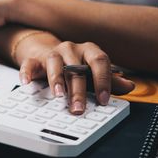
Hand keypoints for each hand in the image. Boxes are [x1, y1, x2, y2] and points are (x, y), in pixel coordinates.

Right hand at [13, 31, 134, 114]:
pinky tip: (27, 84)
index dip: (103, 80)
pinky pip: (29, 64)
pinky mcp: (34, 59)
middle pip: (76, 68)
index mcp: (89, 50)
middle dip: (78, 91)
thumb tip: (130, 86)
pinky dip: (27, 74)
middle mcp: (71, 48)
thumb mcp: (93, 74)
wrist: (49, 56)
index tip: (103, 99)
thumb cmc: (75, 67)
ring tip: (58, 96)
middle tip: (78, 108)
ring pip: (54, 63)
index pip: (99, 61)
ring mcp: (52, 53)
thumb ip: (110, 80)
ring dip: (56, 80)